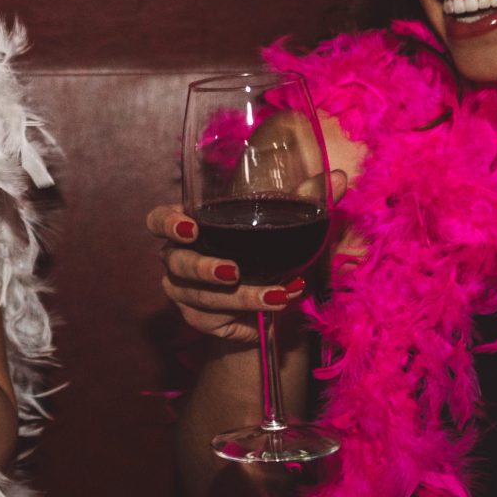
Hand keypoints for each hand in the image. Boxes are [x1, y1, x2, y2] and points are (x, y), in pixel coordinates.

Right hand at [145, 174, 342, 342]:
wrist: (266, 300)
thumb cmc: (265, 251)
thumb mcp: (285, 223)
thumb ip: (306, 199)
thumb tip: (338, 177)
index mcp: (189, 226)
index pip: (158, 220)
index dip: (167, 223)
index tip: (189, 227)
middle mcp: (177, 258)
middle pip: (176, 262)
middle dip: (203, 268)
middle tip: (233, 271)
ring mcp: (183, 290)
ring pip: (200, 295)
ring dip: (240, 296)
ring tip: (277, 295)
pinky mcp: (197, 317)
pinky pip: (214, 318)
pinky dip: (248, 314)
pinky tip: (273, 306)